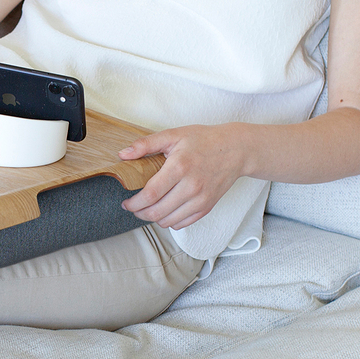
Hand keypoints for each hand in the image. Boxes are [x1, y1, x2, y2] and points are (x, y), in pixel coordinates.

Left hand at [118, 124, 246, 229]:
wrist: (236, 150)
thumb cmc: (203, 140)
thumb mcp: (173, 135)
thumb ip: (146, 144)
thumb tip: (123, 154)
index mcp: (180, 167)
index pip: (151, 194)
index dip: (134, 203)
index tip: (126, 202)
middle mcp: (191, 187)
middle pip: (157, 212)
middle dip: (139, 213)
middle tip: (133, 207)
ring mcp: (201, 199)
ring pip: (168, 221)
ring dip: (153, 218)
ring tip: (147, 209)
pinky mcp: (207, 207)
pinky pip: (183, 223)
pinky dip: (170, 221)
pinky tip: (164, 210)